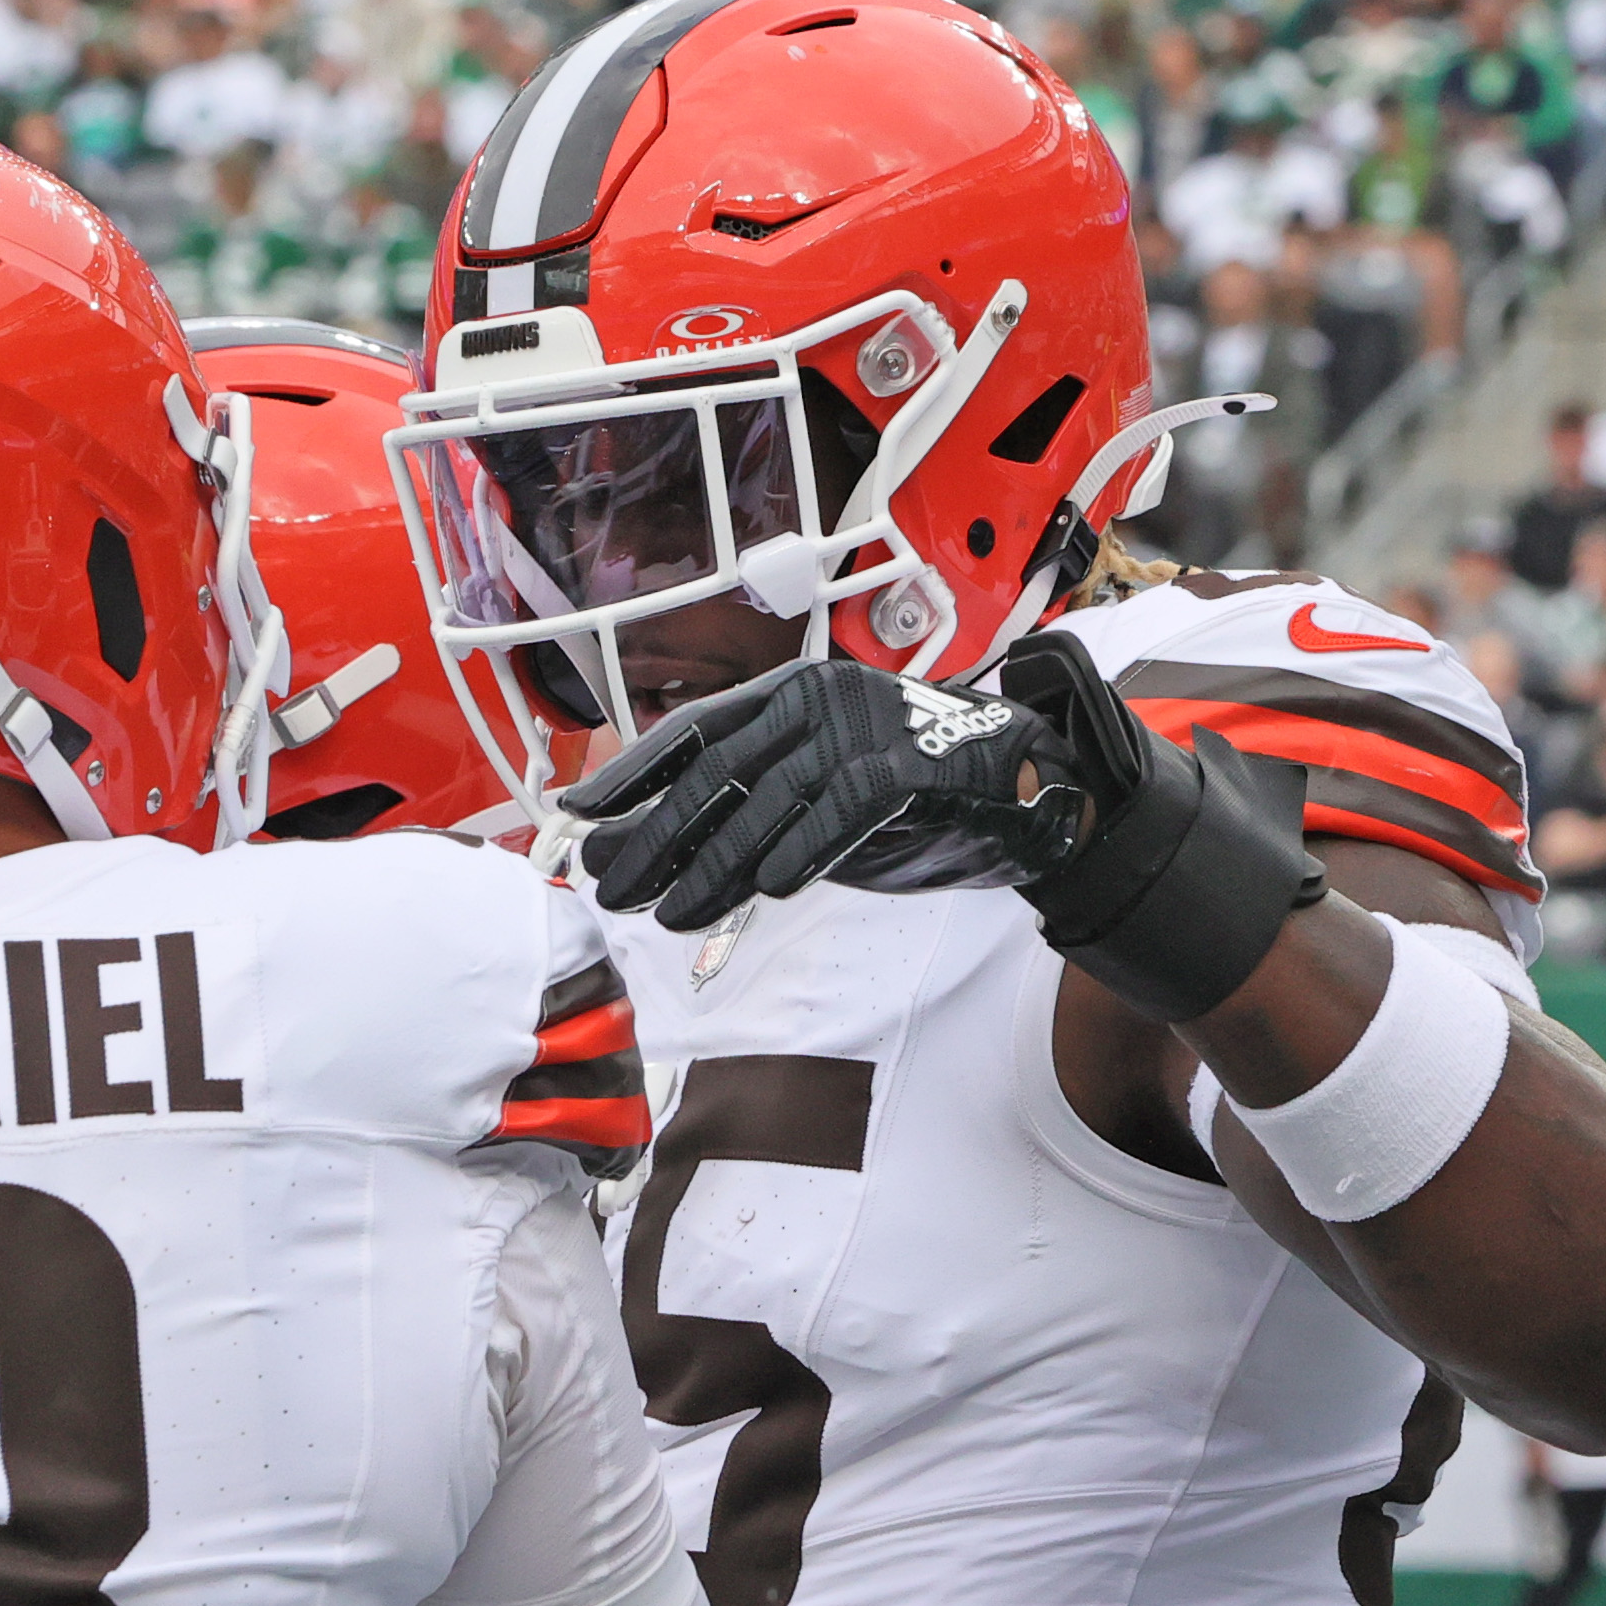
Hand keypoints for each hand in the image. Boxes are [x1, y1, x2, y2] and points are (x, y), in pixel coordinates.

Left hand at [560, 657, 1091, 931]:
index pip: (691, 731)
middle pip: (715, 770)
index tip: (578, 815)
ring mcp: (866, 725)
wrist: (1027, 787)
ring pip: (768, 798)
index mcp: (789, 694)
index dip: (631, 775)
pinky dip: (802, 852)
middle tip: (612, 887)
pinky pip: (841, 810)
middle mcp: (819, 698)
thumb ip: (742, 811)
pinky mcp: (913, 762)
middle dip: (655, 834)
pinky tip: (768, 892)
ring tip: (671, 911)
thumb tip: (646, 849)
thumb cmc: (910, 796)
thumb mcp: (813, 798)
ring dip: (714, 864)